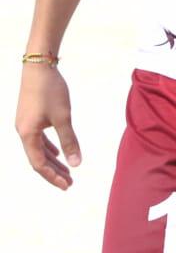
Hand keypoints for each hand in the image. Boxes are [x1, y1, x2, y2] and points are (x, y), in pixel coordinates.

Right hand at [15, 64, 81, 189]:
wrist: (38, 67)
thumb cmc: (50, 91)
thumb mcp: (63, 117)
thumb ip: (69, 140)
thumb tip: (76, 163)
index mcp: (27, 135)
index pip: (39, 164)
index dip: (53, 176)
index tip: (67, 185)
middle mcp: (23, 132)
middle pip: (38, 159)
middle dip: (54, 172)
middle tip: (70, 183)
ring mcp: (25, 124)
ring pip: (39, 149)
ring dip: (52, 161)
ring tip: (66, 171)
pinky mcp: (30, 117)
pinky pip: (39, 139)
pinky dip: (49, 147)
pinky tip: (58, 152)